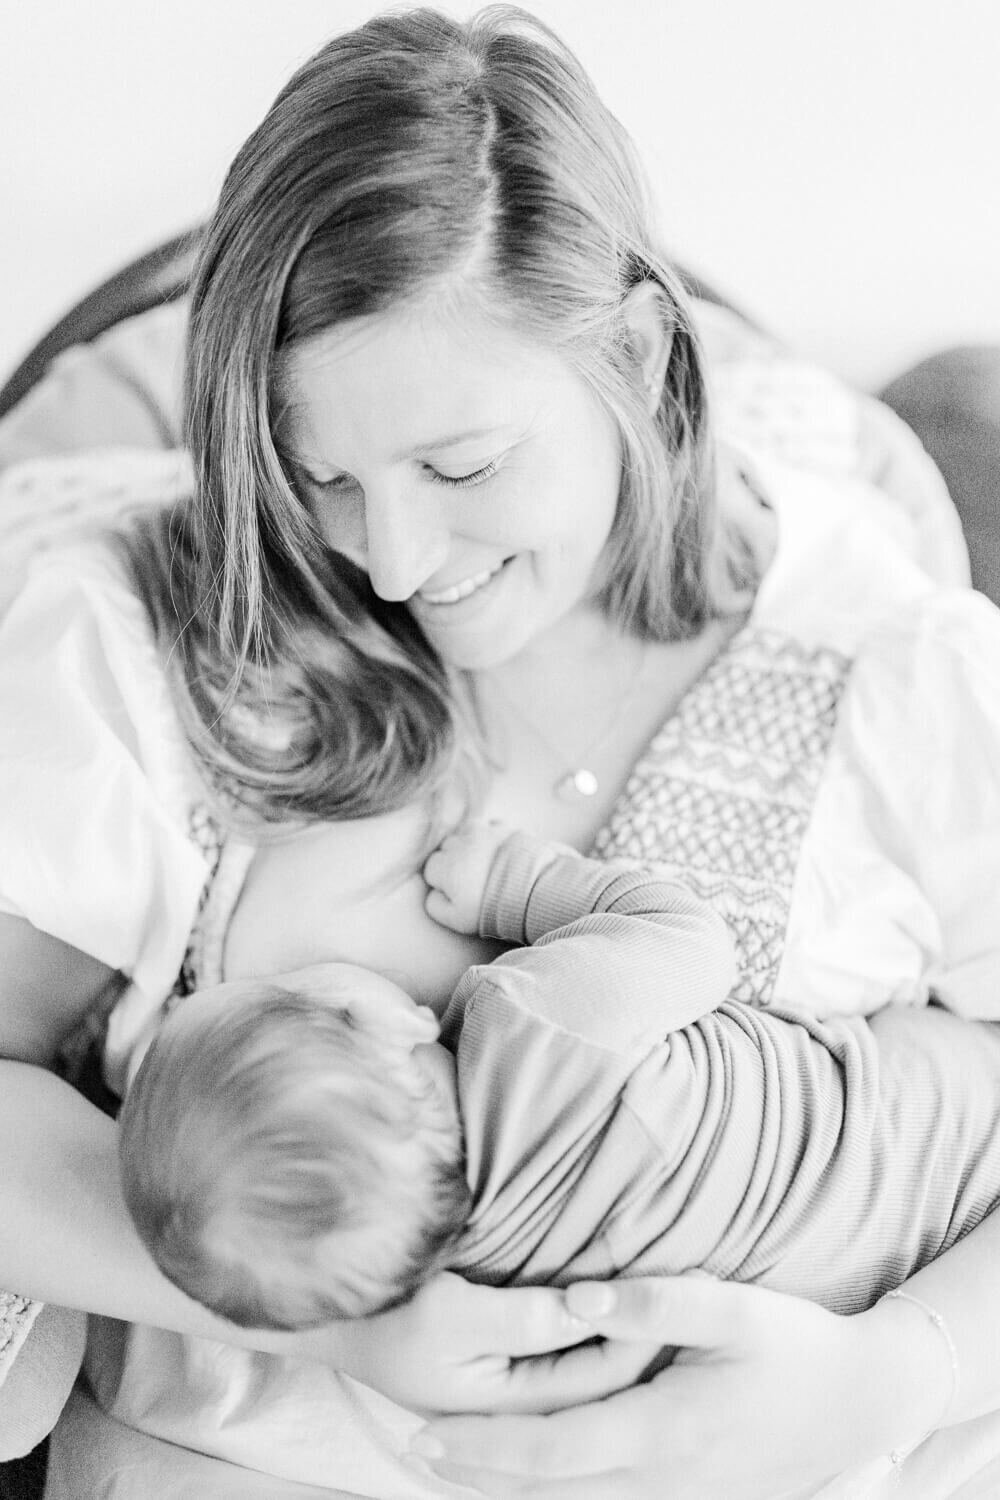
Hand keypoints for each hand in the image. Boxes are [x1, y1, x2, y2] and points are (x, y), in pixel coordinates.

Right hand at [305, 1272, 658, 1418]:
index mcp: (504, 1407)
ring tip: (673, 1306)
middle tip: (693, 1293)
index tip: (680, 1287)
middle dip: (644, 1343)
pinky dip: (590, 1340)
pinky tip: (611, 1314)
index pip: (597, 1377)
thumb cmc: (381, 1309)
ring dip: (621, 1341)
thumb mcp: (448, 1314)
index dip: (639, 1332)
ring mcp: (500, 1393)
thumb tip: (587, 1307)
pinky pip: (557, 1361)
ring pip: (582, 1373)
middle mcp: (509, 1410)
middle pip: (598, 1382)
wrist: (321, 1315)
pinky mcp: (489, 1370)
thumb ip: (523, 1317)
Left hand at [412, 1275, 944, 1497]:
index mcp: (665, 1431)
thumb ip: (658, 1302)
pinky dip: (555, 1495)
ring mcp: (679, 1498)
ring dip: (510, 1489)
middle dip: (479, 1474)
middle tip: (414, 1451)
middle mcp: (663, 1479)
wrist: (862, 1402)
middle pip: (550, 1491)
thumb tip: (577, 1295)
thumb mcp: (735, 1310)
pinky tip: (532, 1478)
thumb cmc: (797, 1346)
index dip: (485, 1446)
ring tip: (453, 1467)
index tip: (427, 1432)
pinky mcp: (692, 1497)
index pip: (552, 1451)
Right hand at [424, 820, 512, 934]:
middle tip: (470, 879)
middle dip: (453, 860)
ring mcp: (481, 832)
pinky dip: (490, 835)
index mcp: (444, 866)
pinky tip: (498, 850)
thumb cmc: (491, 908)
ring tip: (482, 861)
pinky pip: (490, 826)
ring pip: (465, 832)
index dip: (442, 882)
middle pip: (446, 848)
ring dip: (469, 843)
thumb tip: (431, 893)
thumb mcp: (456, 919)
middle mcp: (459, 844)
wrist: (531, 890)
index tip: (456, 892)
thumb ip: (435, 905)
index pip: (431, 869)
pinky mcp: (503, 827)